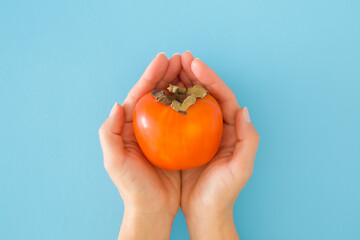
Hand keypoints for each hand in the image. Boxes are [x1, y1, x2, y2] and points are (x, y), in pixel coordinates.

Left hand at [99, 53, 182, 239]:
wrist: (151, 208)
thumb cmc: (131, 187)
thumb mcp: (114, 163)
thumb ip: (109, 133)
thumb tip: (117, 105)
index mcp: (129, 126)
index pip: (141, 94)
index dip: (151, 75)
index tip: (163, 59)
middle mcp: (146, 125)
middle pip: (158, 93)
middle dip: (168, 74)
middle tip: (182, 58)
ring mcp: (163, 132)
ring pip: (173, 102)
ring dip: (181, 84)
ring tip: (192, 69)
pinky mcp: (177, 142)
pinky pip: (185, 118)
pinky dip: (191, 104)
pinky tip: (200, 96)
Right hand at [179, 51, 259, 239]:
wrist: (206, 212)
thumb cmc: (223, 193)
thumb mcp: (240, 169)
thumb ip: (248, 140)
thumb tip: (243, 110)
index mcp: (231, 129)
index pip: (222, 96)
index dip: (209, 78)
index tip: (194, 64)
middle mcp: (217, 127)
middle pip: (206, 94)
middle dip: (194, 74)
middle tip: (180, 58)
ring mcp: (200, 132)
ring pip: (190, 102)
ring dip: (181, 84)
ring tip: (169, 68)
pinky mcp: (185, 141)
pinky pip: (177, 116)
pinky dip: (170, 103)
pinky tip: (160, 95)